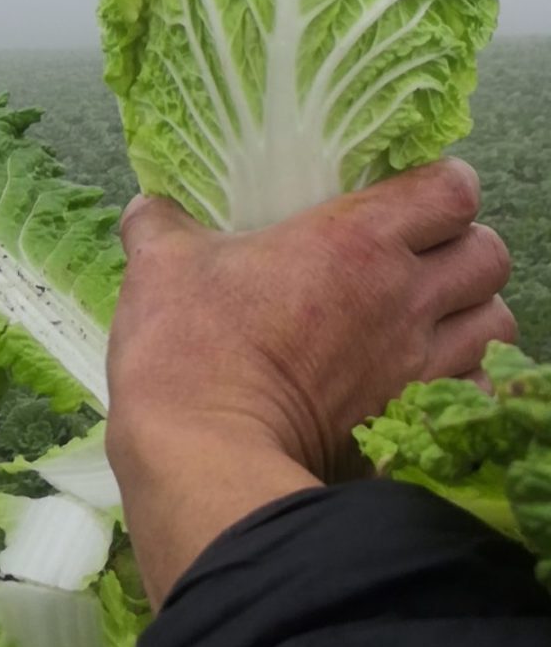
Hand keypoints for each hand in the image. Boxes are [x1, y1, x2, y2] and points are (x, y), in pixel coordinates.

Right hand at [106, 161, 514, 603]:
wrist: (206, 457)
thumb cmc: (189, 350)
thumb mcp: (160, 265)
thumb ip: (162, 224)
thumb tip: (148, 208)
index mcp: (357, 238)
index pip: (452, 189)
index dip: (442, 189)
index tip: (409, 201)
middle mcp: (404, 295)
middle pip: (490, 254)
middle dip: (465, 252)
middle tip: (422, 261)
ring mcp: (418, 363)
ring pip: (498, 323)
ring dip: (474, 316)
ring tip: (434, 320)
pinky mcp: (416, 422)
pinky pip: (482, 392)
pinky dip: (470, 382)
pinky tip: (431, 381)